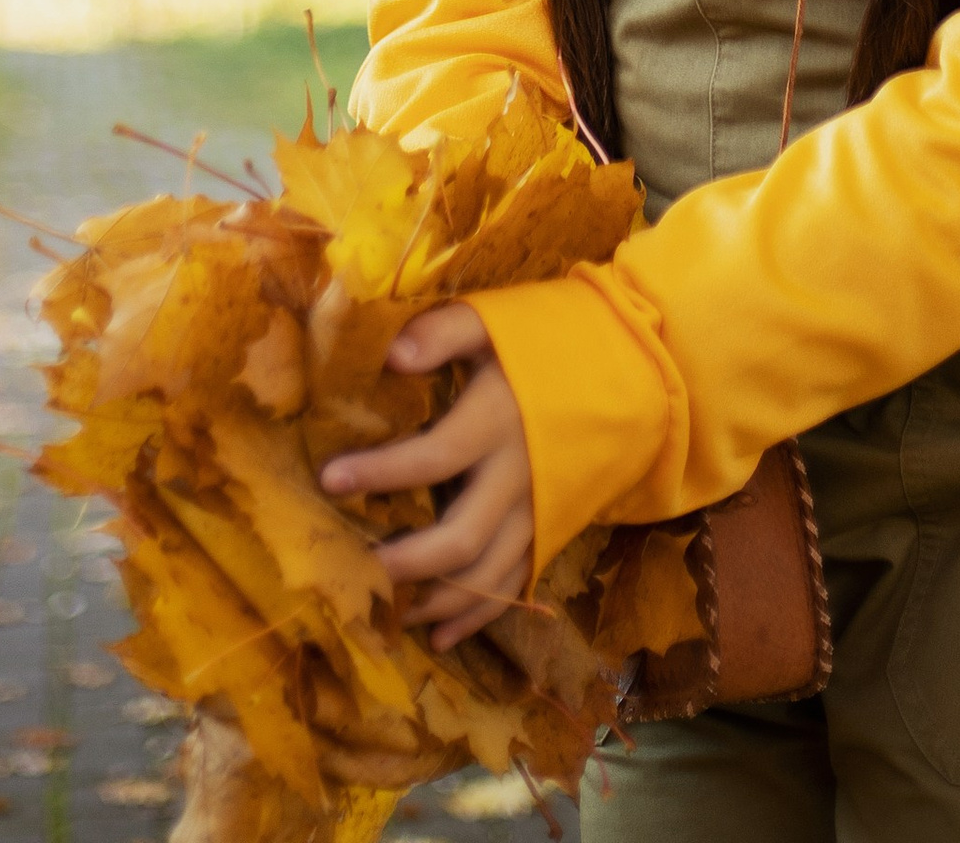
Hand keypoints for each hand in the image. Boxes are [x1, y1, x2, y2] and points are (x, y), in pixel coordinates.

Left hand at [319, 300, 534, 647]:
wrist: (629, 369)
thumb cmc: (546, 339)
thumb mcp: (494, 321)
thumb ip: (442, 332)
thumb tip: (391, 354)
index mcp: (500, 418)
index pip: (436, 456)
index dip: (382, 471)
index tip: (330, 480)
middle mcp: (521, 474)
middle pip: (463, 537)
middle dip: (406, 561)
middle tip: (356, 568)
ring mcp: (540, 510)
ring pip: (487, 574)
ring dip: (436, 599)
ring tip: (386, 610)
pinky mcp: (552, 530)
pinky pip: (515, 583)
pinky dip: (477, 616)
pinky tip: (438, 637)